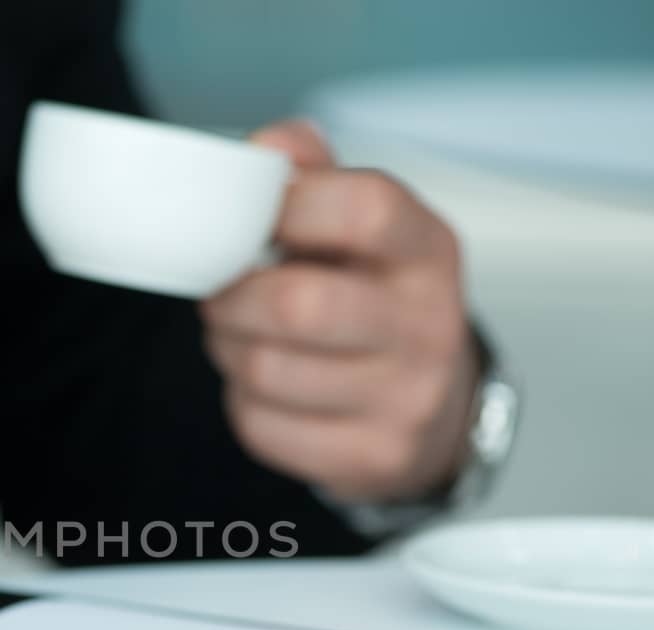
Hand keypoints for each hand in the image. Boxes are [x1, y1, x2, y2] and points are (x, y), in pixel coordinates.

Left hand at [200, 120, 479, 502]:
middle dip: (232, 297)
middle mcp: (430, 324)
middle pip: (296, 304)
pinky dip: (244, 404)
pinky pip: (263, 426)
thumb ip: (313, 176)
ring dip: (229, 350)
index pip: (363, 209)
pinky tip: (267, 388)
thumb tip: (266, 148)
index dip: (285, 206)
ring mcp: (408, 398)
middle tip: (219, 291)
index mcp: (427, 250)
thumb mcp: (365, 229)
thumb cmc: (379, 303)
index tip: (249, 217)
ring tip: (241, 337)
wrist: (433, 406)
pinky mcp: (373, 456)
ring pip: (265, 370)